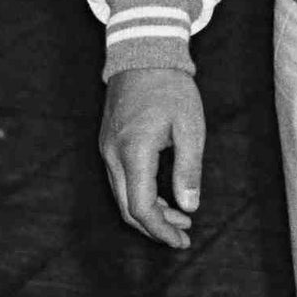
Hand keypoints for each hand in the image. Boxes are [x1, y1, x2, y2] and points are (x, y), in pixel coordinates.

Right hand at [100, 68, 204, 248]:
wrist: (142, 55)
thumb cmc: (171, 89)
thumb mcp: (190, 128)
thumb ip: (189, 170)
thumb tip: (189, 206)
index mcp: (133, 152)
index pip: (141, 207)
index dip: (161, 230)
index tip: (182, 241)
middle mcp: (113, 155)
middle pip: (127, 208)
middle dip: (155, 227)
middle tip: (184, 236)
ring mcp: (106, 149)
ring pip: (123, 197)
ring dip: (149, 213)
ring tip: (181, 218)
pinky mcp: (109, 144)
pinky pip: (122, 181)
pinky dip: (141, 196)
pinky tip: (165, 197)